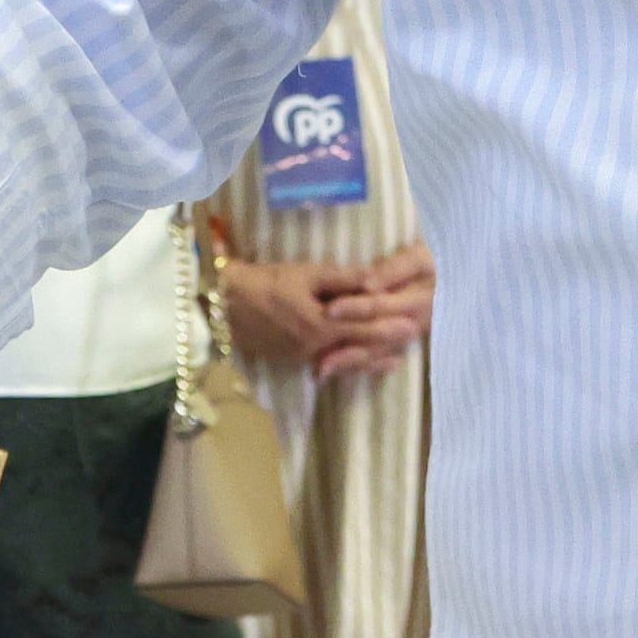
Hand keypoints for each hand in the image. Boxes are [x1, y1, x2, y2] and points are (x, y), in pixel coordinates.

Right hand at [223, 242, 432, 379]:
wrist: (223, 303)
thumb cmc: (265, 282)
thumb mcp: (305, 273)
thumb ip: (342, 278)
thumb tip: (376, 281)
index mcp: (322, 326)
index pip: (365, 327)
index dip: (391, 325)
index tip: (414, 323)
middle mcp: (315, 349)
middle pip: (359, 347)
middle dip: (387, 343)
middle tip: (413, 339)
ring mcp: (302, 358)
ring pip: (344, 361)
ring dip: (370, 359)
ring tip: (394, 359)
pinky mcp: (290, 360)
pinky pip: (326, 364)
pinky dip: (346, 363)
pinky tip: (354, 362)